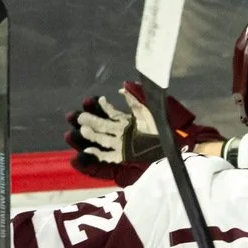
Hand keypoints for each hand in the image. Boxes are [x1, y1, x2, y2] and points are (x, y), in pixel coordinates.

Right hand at [67, 84, 218, 182]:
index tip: (94, 100)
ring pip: (101, 141)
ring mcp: (121, 147)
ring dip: (89, 137)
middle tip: (76, 116)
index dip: (102, 107)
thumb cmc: (162, 130)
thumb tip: (123, 87)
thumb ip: (136, 99)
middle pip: (101, 126)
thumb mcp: (150, 110)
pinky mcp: (122, 160)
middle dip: (89, 121)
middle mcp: (122, 134)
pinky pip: (106, 159)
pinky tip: (83, 155)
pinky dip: (94, 158)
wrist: (172, 148)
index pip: (111, 113)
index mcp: (128, 122)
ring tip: (77, 132)